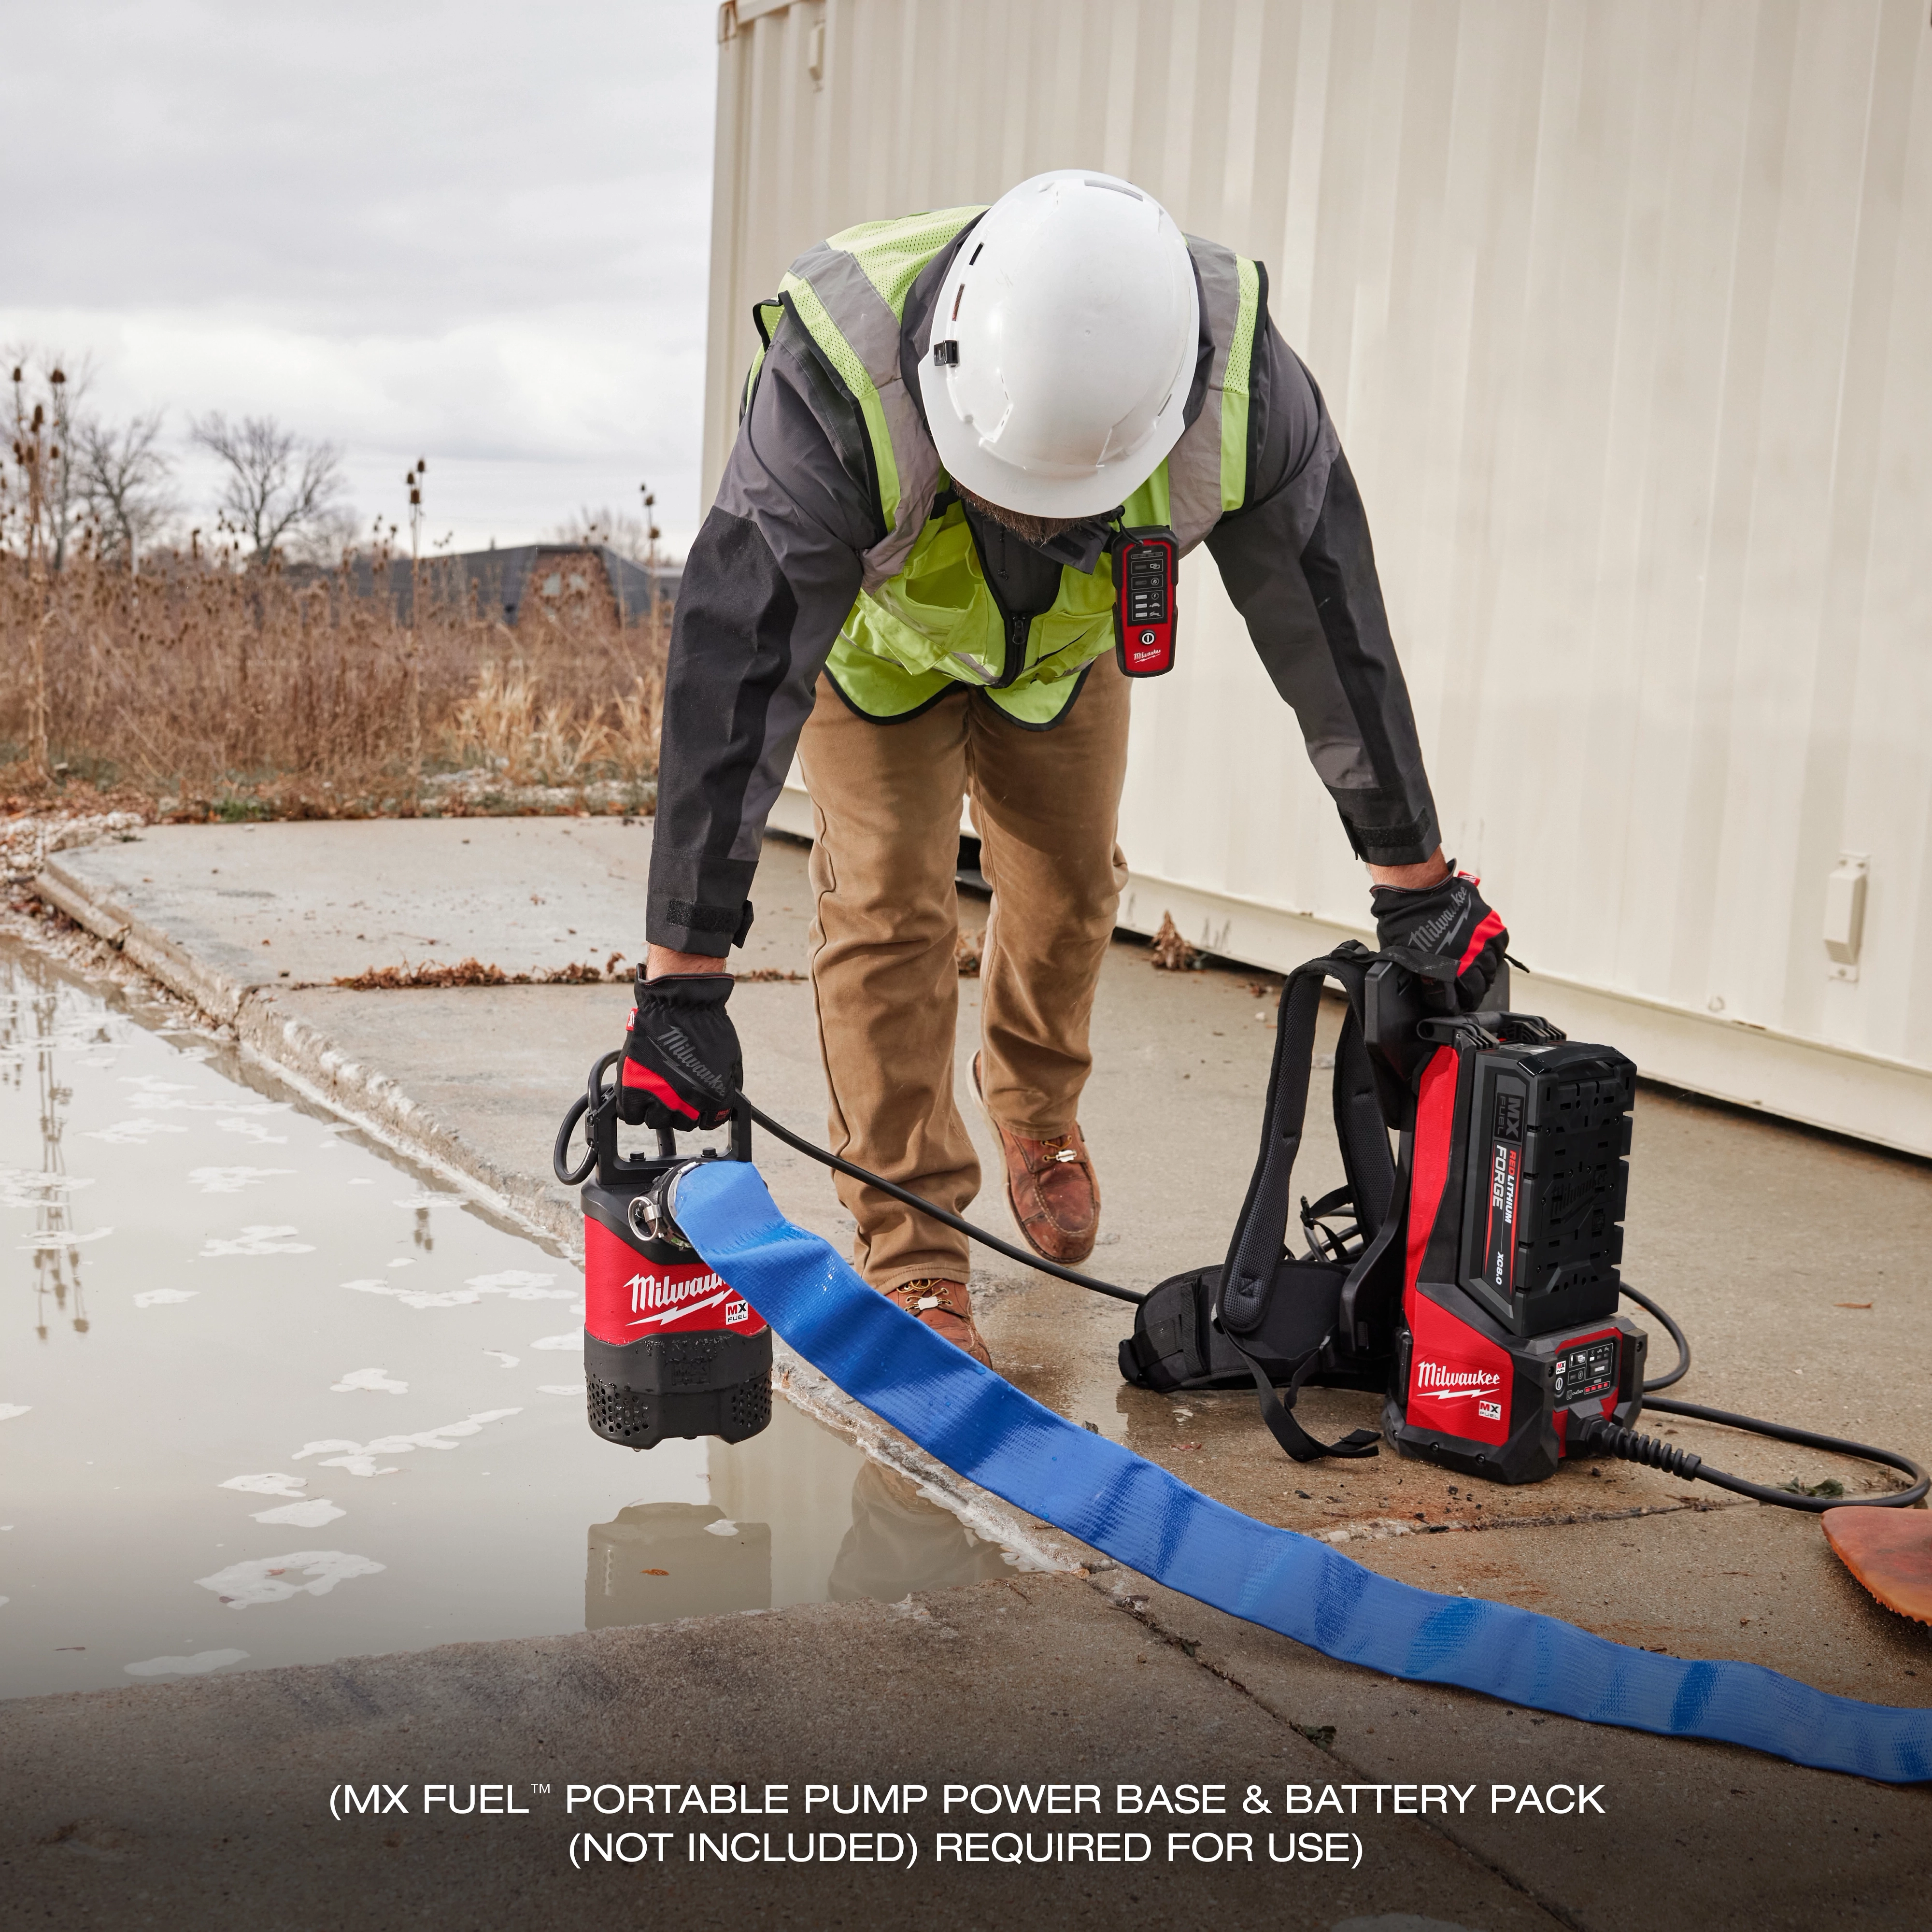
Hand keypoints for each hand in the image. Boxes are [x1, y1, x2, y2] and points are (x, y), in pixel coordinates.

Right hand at [618, 971, 741, 1129]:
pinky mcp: (631, 1084)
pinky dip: (634, 1109)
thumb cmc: (707, 1024)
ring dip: (658, 1110)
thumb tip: (721, 1105)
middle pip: (682, 1124)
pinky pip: (629, 1114)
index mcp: (713, 1095)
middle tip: (679, 1093)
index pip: (711, 1122)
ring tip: (659, 1092)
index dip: (706, 1113)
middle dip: (683, 1110)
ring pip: (655, 1121)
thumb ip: (728, 1087)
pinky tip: (640, 1096)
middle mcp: (685, 1100)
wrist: (679, 1000)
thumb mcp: (731, 1058)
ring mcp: (656, 1093)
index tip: (701, 1105)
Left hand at [1371, 865, 1507, 1011]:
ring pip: (1493, 966)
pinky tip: (1488, 952)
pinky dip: (1495, 951)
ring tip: (1480, 973)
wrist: (1414, 889)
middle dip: (1476, 991)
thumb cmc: (1403, 921)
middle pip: (1481, 985)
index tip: (1461, 1004)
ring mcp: (1481, 940)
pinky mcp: (1489, 923)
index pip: (1463, 998)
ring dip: (1487, 972)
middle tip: (1471, 991)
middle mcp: (1468, 958)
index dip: (1462, 1003)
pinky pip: (1500, 944)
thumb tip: (1426, 985)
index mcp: (1446, 970)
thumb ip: (1421, 973)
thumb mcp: (1405, 957)